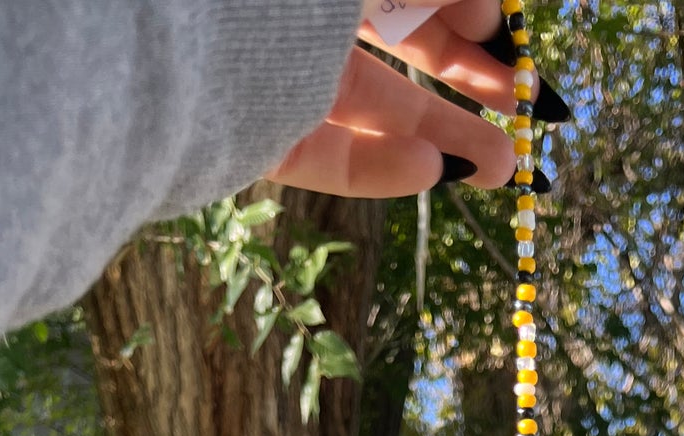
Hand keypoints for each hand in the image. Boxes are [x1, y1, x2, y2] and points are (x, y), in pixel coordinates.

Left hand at [269, 0, 566, 197]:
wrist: (155, 27)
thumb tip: (485, 10)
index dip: (462, 9)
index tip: (506, 33)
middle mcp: (295, 13)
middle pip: (396, 40)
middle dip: (467, 75)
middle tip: (529, 109)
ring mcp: (269, 71)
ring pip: (369, 106)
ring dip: (442, 133)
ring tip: (503, 171)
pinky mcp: (246, 135)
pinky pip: (322, 153)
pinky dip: (378, 165)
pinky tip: (430, 171)